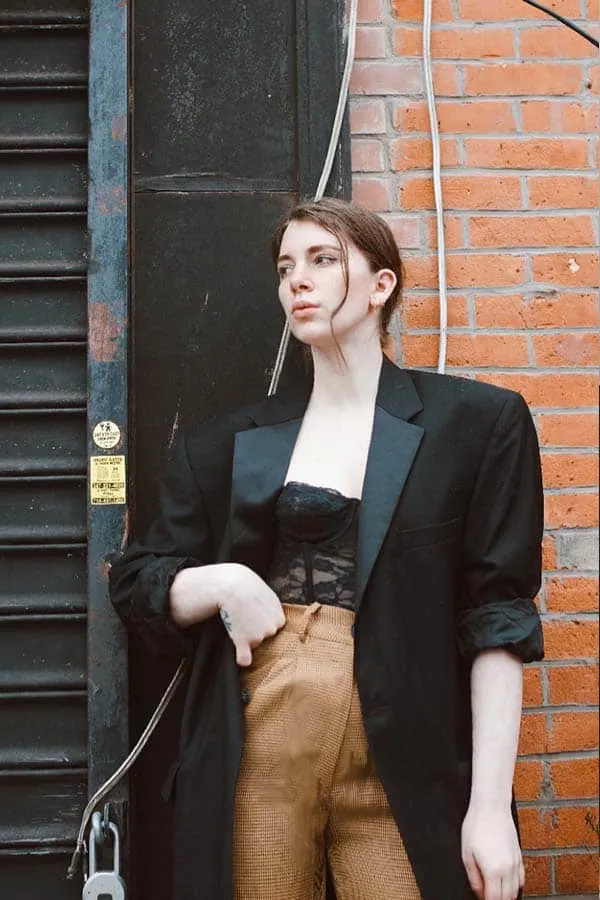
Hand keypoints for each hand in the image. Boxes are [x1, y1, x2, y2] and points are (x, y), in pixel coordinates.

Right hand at [170, 563, 284, 664]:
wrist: (232, 585)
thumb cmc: (248, 587)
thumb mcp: (269, 594)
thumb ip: (274, 609)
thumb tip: (278, 619)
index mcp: (279, 618)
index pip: (274, 628)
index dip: (264, 622)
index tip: (256, 614)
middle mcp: (271, 629)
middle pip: (264, 637)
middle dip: (256, 629)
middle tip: (245, 615)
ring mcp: (258, 637)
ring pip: (253, 644)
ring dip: (245, 636)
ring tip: (237, 619)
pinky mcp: (243, 640)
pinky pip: (244, 657)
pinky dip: (243, 658)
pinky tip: (242, 660)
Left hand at [461, 803, 524, 899]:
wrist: (491, 806)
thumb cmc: (477, 825)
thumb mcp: (466, 853)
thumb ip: (473, 877)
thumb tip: (478, 891)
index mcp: (493, 870)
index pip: (494, 899)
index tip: (482, 899)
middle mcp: (507, 869)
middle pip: (507, 897)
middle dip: (497, 899)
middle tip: (487, 895)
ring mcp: (515, 862)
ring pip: (516, 889)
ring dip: (507, 894)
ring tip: (495, 890)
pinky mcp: (519, 855)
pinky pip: (521, 878)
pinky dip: (515, 885)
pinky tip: (506, 882)